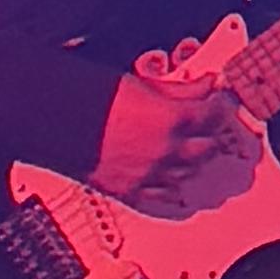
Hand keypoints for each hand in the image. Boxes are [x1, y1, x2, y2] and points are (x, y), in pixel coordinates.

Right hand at [90, 52, 256, 213]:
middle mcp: (166, 151)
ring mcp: (150, 174)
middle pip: (207, 148)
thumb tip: (205, 83)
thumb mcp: (145, 84)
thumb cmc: (95, 99)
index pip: (213, 115)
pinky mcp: (131, 190)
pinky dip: (172, 185)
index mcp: (172, 120)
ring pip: (189, 173)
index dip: (219, 105)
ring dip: (194, 160)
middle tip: (209, 124)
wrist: (60, 121)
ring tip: (190, 147)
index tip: (218, 100)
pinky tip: (172, 176)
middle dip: (211, 134)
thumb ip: (181, 88)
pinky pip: (164, 195)